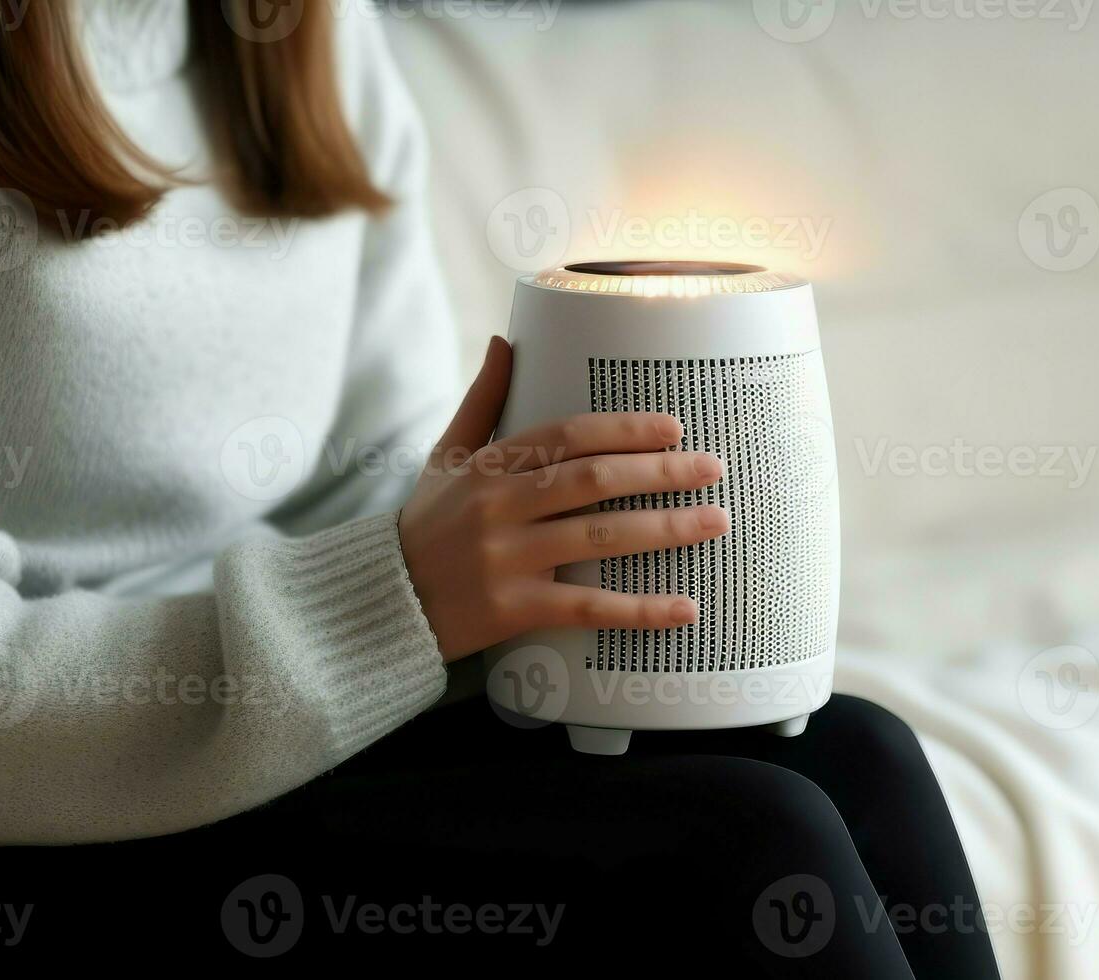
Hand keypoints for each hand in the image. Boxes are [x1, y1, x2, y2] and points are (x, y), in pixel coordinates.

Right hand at [399, 336, 728, 660]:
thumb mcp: (445, 458)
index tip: (673, 428)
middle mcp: (498, 508)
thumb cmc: (424, 526)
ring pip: (600, 538)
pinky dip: (641, 610)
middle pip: (594, 480)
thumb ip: (481, 401)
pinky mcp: (514, 610)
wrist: (383, 604)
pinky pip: (589, 608)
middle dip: (660, 471)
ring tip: (715, 521)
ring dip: (665, 528)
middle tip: (712, 467)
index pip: (566, 436)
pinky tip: (685, 609)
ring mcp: (507, 560)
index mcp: (489, 466)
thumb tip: (504, 339)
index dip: (623, 429)